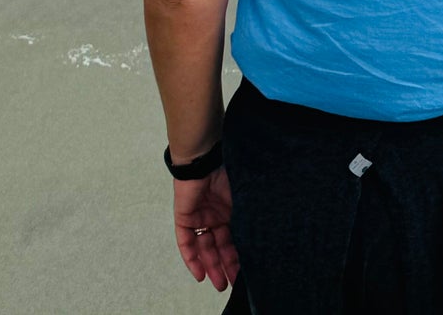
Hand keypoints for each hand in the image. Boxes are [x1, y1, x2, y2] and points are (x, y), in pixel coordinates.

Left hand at [173, 171, 238, 291]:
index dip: (236, 256)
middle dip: (224, 266)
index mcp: (228, 210)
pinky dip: (192, 259)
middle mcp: (213, 215)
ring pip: (204, 248)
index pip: (232, 238)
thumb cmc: (227, 174)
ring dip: (210, 266)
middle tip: (230, 284)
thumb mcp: (241, 201)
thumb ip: (245, 220)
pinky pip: (186, 242)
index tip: (244, 272)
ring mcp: (198, 217)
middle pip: (218, 246)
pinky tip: (199, 274)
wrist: (205, 159)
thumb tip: (259, 241)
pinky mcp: (183, 218)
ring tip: (218, 283)